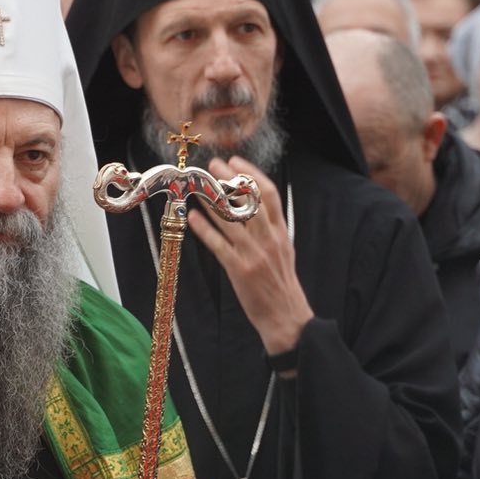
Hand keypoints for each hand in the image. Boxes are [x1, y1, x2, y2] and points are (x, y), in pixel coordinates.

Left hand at [184, 158, 313, 358]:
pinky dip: (204, 229)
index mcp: (281, 232)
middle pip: (249, 200)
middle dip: (229, 178)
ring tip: (196, 185)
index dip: (251, 174)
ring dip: (211, 199)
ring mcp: (254, 254)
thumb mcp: (283, 250)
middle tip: (212, 165)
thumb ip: (270, 228)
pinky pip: (219, 244)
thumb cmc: (281, 284)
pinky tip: (192, 217)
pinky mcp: (240, 270)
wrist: (287, 317)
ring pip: (231, 219)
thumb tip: (253, 205)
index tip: (235, 161)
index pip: (269, 194)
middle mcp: (269, 239)